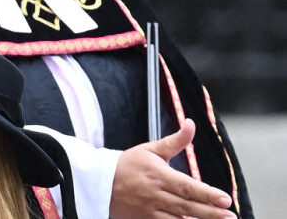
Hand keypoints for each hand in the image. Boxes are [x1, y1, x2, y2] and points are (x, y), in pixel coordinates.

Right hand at [109, 119, 235, 218]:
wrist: (101, 182)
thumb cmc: (129, 164)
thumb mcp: (151, 149)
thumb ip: (175, 141)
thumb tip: (191, 124)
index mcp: (158, 174)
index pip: (187, 186)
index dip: (207, 194)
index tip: (225, 198)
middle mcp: (155, 194)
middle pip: (187, 206)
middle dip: (211, 212)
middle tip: (231, 215)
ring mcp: (150, 212)